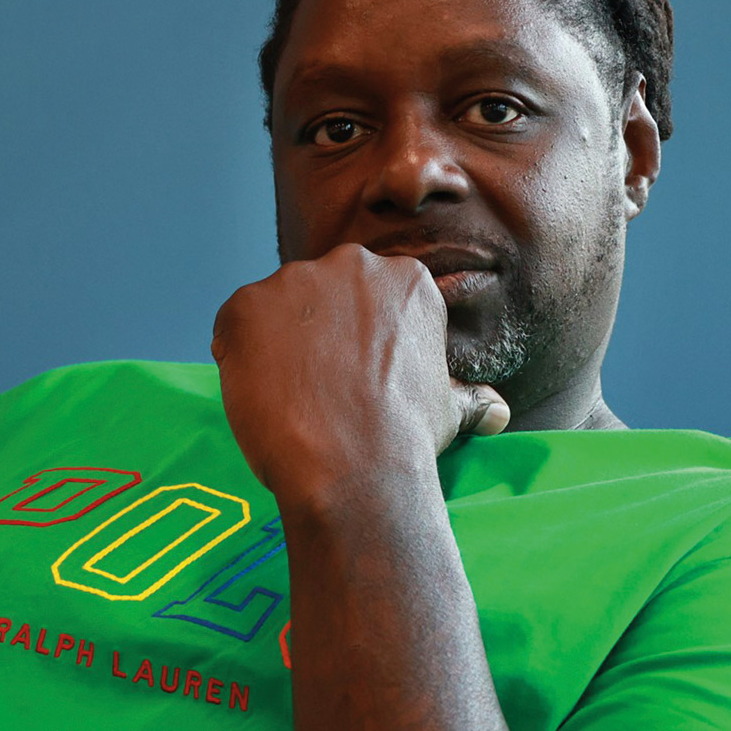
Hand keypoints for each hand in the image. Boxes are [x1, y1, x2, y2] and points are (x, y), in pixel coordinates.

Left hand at [210, 243, 509, 503]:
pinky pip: (232, 328)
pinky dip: (237, 358)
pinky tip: (263, 394)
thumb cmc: (405, 440)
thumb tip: (497, 412)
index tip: (355, 379)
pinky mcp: (245, 304)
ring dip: (275, 348)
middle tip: (320, 389)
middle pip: (318, 295)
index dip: (354, 345)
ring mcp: (294, 280)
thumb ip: (468, 397)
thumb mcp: (448, 410)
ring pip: (274, 311)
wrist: (354, 467)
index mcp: (405, 278)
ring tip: (292, 398)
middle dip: (315, 335)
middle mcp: (350, 263)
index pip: (362, 300)